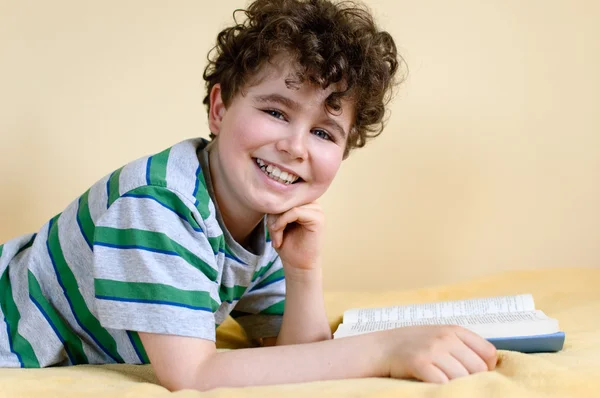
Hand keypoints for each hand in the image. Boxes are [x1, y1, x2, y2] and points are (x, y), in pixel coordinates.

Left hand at [267, 202, 323, 271]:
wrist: (298, 265)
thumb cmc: (287, 244)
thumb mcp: (276, 221)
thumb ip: (276, 207)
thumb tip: (271, 198)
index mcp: (303, 201)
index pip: (282, 195)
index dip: (271, 209)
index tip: (270, 228)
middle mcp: (312, 202)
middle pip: (284, 199)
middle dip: (273, 217)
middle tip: (272, 235)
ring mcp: (317, 209)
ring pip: (288, 205)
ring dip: (276, 222)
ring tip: (276, 238)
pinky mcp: (318, 218)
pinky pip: (294, 212)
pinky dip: (282, 223)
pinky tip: (280, 238)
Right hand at [382, 325, 496, 382]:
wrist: (379, 349)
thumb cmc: (412, 346)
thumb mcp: (438, 337)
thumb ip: (461, 346)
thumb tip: (488, 366)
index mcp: (454, 330)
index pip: (488, 352)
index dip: (486, 368)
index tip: (474, 375)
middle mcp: (445, 338)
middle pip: (478, 368)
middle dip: (472, 380)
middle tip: (458, 383)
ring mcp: (432, 350)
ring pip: (463, 377)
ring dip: (457, 386)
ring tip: (446, 385)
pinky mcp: (419, 363)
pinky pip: (443, 383)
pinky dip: (443, 389)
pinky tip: (434, 387)